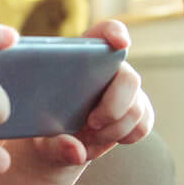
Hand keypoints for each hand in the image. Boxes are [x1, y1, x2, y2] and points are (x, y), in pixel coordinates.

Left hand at [6, 19, 155, 173]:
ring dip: (115, 129)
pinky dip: (124, 136)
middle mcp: (108, 69)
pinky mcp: (136, 111)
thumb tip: (76, 151)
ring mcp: (124, 90)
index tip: (121, 44)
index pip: (104, 33)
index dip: (115, 33)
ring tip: (90, 137)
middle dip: (115, 105)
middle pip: (129, 77)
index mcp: (80, 57)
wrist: (56, 145)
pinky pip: (143, 125)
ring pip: (137, 107)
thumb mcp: (40, 137)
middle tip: (91, 123)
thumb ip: (55, 144)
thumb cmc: (43, 129)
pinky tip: (101, 139)